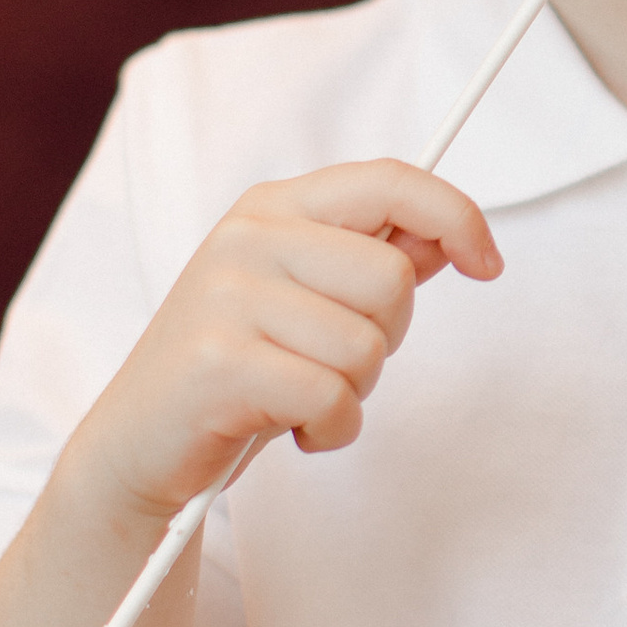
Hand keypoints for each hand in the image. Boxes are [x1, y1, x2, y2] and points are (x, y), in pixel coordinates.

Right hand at [73, 160, 499, 527]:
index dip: (455, 215)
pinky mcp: (219, 363)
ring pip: (366, 346)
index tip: (488, 262)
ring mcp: (227, 297)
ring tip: (299, 398)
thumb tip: (450, 237)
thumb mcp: (304, 302)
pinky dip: (331, 430)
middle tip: (332, 364)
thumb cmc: (236, 372)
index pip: (389, 180)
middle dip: (385, 339)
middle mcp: (247, 238)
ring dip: (353, 394)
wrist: (138, 445)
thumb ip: (372, 262)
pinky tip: (290, 429)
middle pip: (392, 278)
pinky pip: (333, 398)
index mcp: (272, 208)